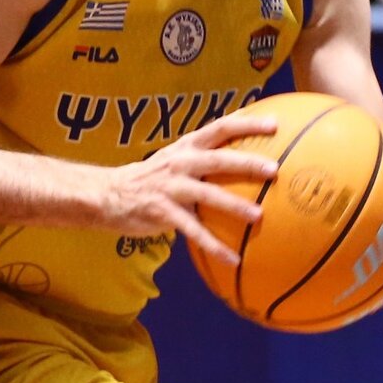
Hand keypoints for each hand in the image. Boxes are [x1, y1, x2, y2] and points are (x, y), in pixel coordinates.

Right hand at [95, 113, 282, 265]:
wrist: (108, 194)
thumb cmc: (151, 178)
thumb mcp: (175, 159)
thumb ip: (203, 157)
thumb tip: (242, 158)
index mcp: (186, 147)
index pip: (219, 128)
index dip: (246, 123)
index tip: (274, 123)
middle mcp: (180, 163)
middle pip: (217, 160)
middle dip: (246, 163)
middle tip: (273, 169)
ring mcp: (171, 187)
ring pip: (207, 195)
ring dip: (234, 205)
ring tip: (258, 215)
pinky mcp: (163, 212)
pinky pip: (193, 231)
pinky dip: (214, 246)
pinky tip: (233, 260)